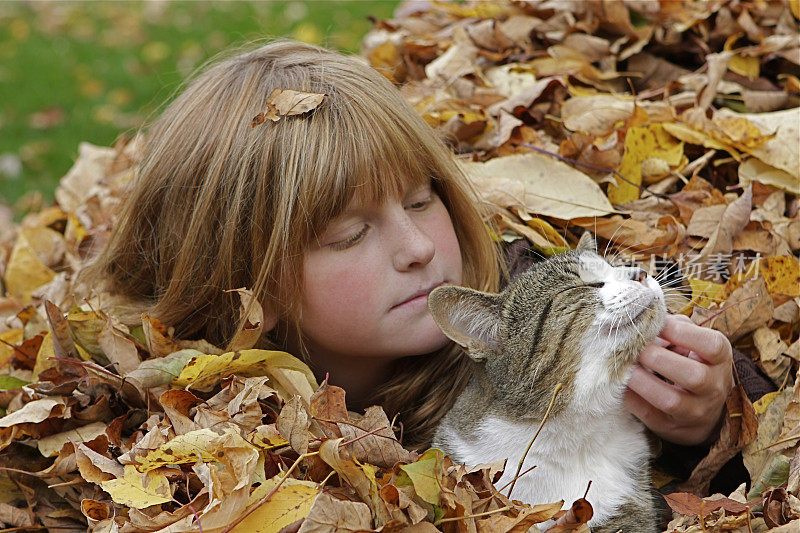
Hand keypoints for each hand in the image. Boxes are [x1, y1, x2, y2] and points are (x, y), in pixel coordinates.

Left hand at [624, 314, 733, 445]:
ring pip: (671, 400)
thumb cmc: (693, 364)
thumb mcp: (695, 344)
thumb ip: (676, 328)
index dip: (681, 333)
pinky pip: (650, 415)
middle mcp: (714, 387)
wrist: (705, 410)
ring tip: (625, 367)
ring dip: (642, 382)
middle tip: (636, 348)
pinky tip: (619, 384)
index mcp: (720, 359)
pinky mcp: (673, 427)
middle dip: (659, 359)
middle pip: (693, 376)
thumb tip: (648, 319)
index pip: (711, 345)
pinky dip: (632, 398)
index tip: (655, 325)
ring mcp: (695, 412)